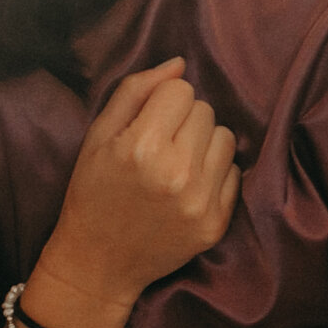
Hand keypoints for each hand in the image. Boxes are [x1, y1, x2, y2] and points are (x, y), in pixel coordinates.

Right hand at [28, 59, 241, 327]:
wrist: (99, 262)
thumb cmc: (92, 192)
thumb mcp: (98, 136)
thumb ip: (136, 92)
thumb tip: (179, 64)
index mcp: (142, 148)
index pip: (181, 91)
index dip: (161, 103)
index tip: (146, 123)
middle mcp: (177, 174)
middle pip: (205, 111)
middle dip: (183, 120)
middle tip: (159, 145)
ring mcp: (201, 202)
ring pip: (225, 137)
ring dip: (203, 143)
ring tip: (176, 163)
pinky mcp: (217, 224)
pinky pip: (234, 172)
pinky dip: (215, 173)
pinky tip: (188, 187)